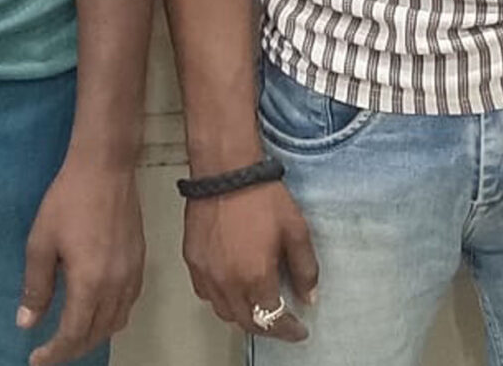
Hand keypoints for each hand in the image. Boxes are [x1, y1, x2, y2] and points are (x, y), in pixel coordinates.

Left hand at [19, 150, 145, 365]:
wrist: (105, 168)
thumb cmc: (68, 201)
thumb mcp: (41, 243)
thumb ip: (36, 287)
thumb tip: (27, 322)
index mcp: (89, 283)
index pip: (73, 334)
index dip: (54, 353)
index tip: (36, 360)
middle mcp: (116, 286)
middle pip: (96, 334)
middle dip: (72, 349)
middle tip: (49, 352)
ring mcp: (132, 275)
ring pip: (115, 322)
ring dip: (93, 336)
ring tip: (70, 336)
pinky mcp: (140, 263)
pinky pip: (127, 305)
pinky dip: (110, 318)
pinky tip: (96, 311)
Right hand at [182, 177, 318, 343]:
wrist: (226, 172)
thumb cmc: (261, 196)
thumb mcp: (296, 231)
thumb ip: (306, 269)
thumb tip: (309, 296)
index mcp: (256, 277)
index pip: (273, 321)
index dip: (289, 330)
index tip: (298, 329)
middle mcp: (228, 282)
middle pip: (247, 323)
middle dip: (267, 328)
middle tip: (281, 323)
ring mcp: (207, 274)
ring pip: (224, 312)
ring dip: (243, 315)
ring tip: (257, 306)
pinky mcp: (193, 261)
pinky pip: (206, 293)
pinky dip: (221, 298)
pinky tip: (232, 287)